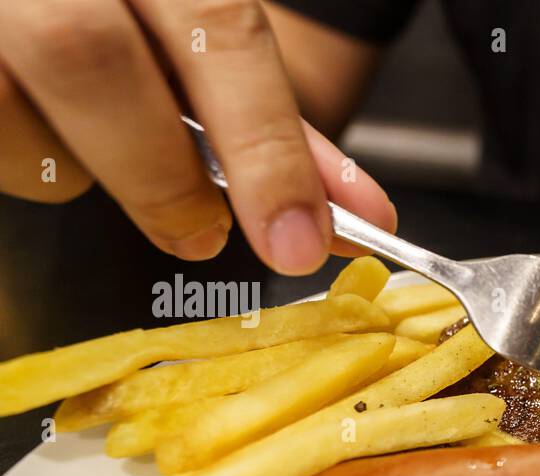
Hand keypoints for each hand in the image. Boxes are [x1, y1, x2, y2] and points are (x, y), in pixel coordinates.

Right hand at [0, 0, 395, 272]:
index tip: (298, 240)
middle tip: (201, 233)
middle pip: (88, 58)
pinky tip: (43, 129)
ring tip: (96, 149)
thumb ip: (277, 129)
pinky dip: (23, 158)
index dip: (265, 147)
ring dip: (70, 168)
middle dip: (159, 177)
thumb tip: (356, 217)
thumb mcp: (207, 46)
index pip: (220, 32)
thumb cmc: (135, 17)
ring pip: (12, 104)